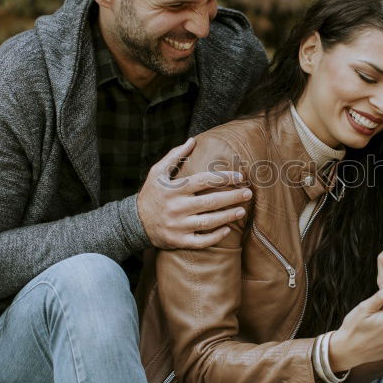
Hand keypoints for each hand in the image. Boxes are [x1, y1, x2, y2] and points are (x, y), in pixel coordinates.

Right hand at [136, 137, 252, 249]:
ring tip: (242, 210)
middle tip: (248, 193)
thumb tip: (192, 140)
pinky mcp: (178, 241)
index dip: (223, 178)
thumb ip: (175, 156)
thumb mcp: (157, 173)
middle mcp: (177, 207)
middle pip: (210, 202)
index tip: (240, 176)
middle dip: (231, 197)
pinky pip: (200, 241)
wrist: (134, 223)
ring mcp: (178, 226)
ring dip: (228, 216)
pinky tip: (227, 230)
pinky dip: (215, 237)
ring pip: (208, 222)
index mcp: (174, 189)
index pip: (203, 181)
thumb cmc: (150, 194)